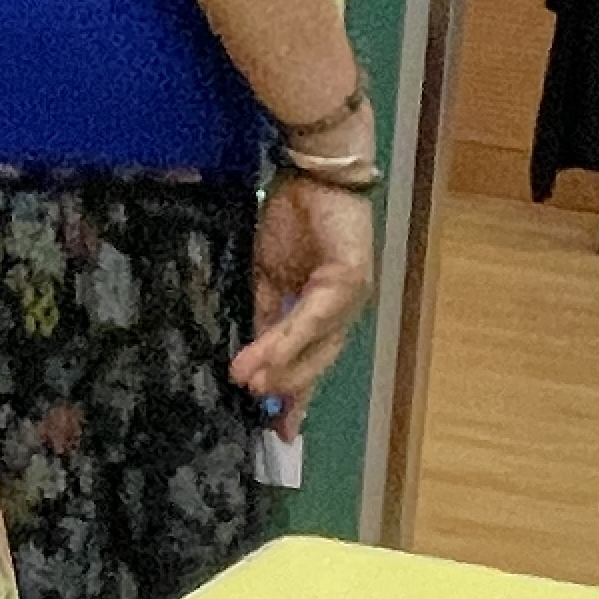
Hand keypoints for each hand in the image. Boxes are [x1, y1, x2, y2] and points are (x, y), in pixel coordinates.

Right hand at [234, 175, 375, 425]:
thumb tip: (248, 355)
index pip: (311, 362)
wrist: (314, 166)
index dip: (296, 396)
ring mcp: (350, 298)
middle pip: (317, 362)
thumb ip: (263, 312)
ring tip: (253, 386)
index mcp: (325, 311)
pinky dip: (289, 339)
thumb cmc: (294, 212)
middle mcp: (342, 311)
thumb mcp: (267, 271)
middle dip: (289, 391)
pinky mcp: (350, 280)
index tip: (280, 432)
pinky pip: (314, 318)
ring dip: (283, 368)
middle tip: (264, 416)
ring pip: (315, 345)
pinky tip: (269, 357)